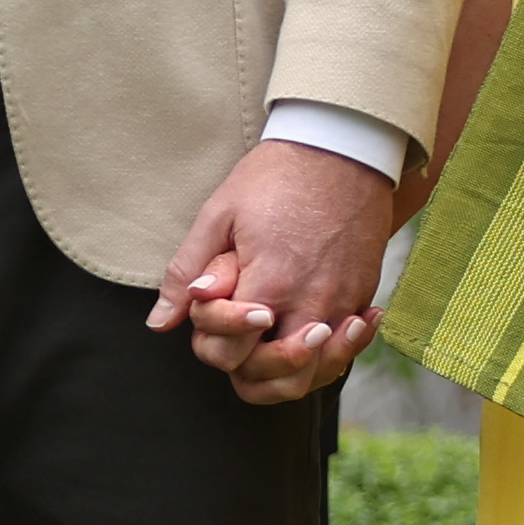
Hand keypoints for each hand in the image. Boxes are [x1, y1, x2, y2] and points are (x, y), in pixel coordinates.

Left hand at [154, 138, 395, 404]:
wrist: (342, 147)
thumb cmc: (275, 177)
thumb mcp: (218, 215)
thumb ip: (188, 273)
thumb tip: (159, 322)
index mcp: (269, 284)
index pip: (232, 353)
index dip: (211, 341)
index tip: (215, 308)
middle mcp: (311, 303)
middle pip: (278, 377)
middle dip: (247, 367)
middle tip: (240, 336)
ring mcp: (343, 302)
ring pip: (318, 374)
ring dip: (290, 372)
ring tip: (272, 347)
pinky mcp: (364, 294)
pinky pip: (347, 349)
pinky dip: (329, 355)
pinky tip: (312, 336)